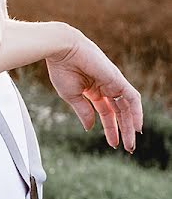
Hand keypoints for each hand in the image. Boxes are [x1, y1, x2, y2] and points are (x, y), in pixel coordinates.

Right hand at [46, 29, 142, 151]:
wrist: (62, 50)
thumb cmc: (62, 69)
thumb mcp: (71, 96)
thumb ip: (83, 111)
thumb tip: (90, 127)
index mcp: (92, 90)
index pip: (106, 112)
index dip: (109, 128)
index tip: (112, 143)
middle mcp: (105, 87)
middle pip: (118, 112)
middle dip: (123, 130)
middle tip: (127, 148)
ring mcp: (113, 83)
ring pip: (127, 108)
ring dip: (130, 126)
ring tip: (130, 143)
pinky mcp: (117, 80)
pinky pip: (132, 98)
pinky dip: (136, 112)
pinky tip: (136, 127)